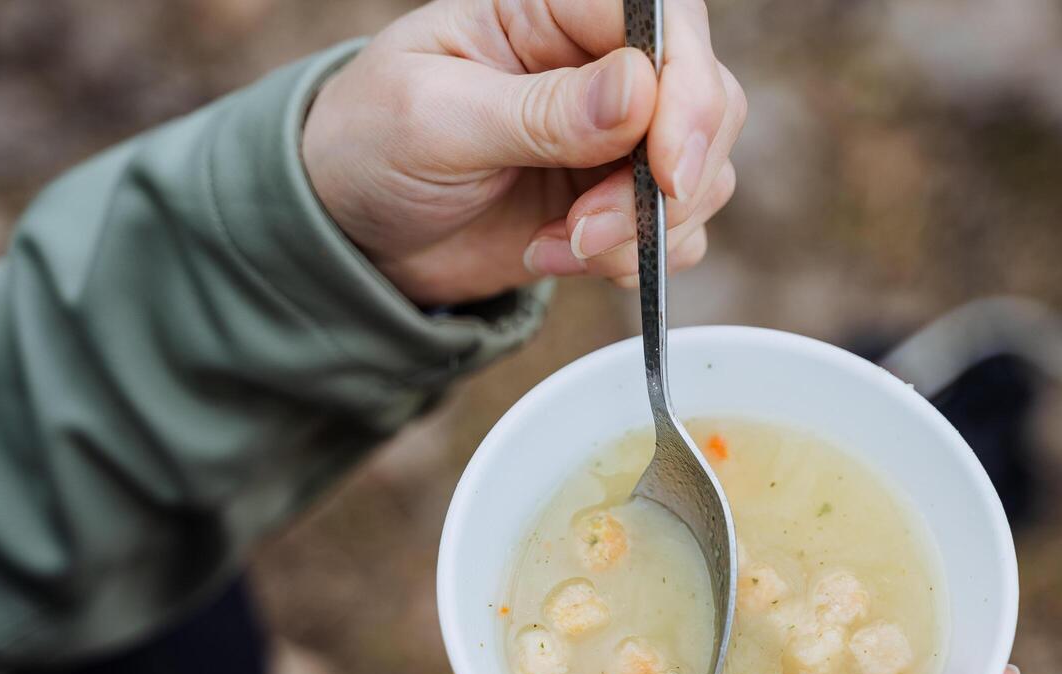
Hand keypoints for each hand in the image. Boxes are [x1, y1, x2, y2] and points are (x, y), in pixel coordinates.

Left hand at [302, 0, 745, 305]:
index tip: (665, 169)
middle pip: (706, 98)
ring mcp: (619, 134)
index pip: (664, 21)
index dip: (686, 91)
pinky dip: (631, 260)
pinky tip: (555, 254)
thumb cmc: (371, 143)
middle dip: (666, 180)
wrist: (355, 230)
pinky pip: (679, 232)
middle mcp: (601, 60)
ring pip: (702, 173)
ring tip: (557, 244)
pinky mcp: (621, 198)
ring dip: (643, 229)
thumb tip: (638, 93)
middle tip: (589, 229)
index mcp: (553, 6)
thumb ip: (538, 111)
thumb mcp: (435, 119)